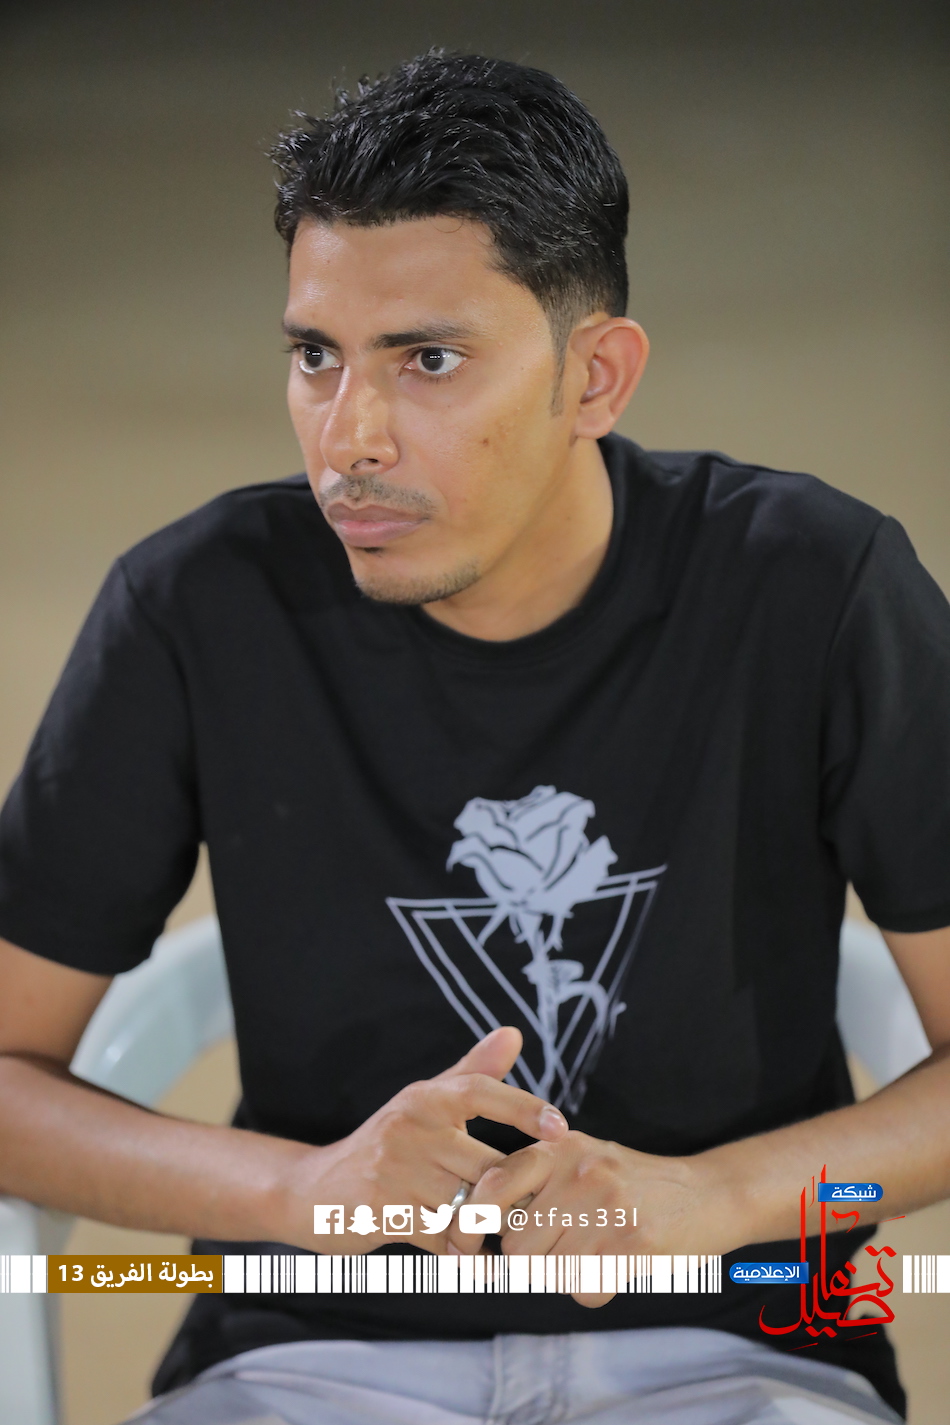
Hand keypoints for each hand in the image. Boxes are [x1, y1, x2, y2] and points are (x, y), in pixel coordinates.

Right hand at [277, 1027, 567, 1251]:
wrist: (312, 1189)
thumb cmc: (385, 1145)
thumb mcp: (424, 1103)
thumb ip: (472, 1072)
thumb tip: (514, 1033)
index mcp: (425, 1098)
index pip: (480, 1091)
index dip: (524, 1108)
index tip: (560, 1129)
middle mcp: (409, 1126)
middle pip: (486, 1166)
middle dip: (511, 1195)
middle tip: (531, 1212)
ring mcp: (394, 1170)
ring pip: (468, 1206)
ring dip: (489, 1229)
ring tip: (502, 1239)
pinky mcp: (384, 1211)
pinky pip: (443, 1238)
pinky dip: (464, 1254)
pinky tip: (470, 1260)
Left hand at [453, 1130, 737, 1303]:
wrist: (707, 1193)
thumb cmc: (633, 1183)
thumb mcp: (583, 1159)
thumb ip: (536, 1180)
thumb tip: (478, 1222)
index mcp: (561, 1148)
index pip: (495, 1185)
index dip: (473, 1222)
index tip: (466, 1245)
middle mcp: (580, 1172)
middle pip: (516, 1246)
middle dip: (529, 1259)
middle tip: (557, 1250)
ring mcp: (608, 1207)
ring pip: (548, 1273)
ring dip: (563, 1276)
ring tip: (590, 1254)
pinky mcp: (634, 1242)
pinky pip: (585, 1289)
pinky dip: (594, 1290)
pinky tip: (614, 1266)